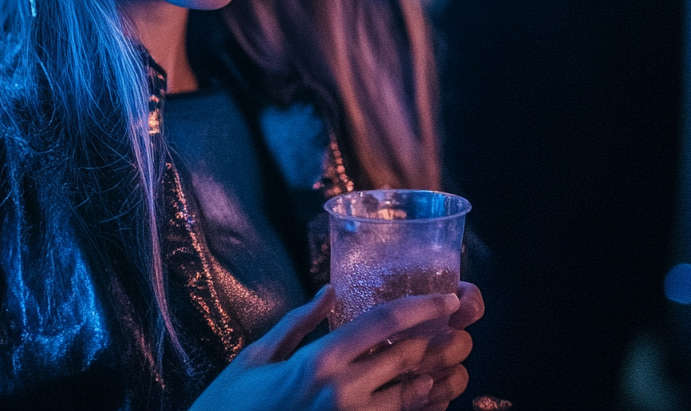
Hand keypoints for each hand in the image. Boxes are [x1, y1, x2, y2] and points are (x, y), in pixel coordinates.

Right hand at [190, 282, 482, 410]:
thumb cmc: (232, 403)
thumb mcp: (258, 355)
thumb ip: (299, 322)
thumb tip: (329, 292)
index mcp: (319, 363)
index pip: (381, 325)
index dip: (418, 308)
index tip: (444, 297)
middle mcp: (343, 394)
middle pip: (406, 358)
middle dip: (437, 338)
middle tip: (459, 322)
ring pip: (411, 397)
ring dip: (436, 375)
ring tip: (452, 357)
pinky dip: (418, 406)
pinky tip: (428, 393)